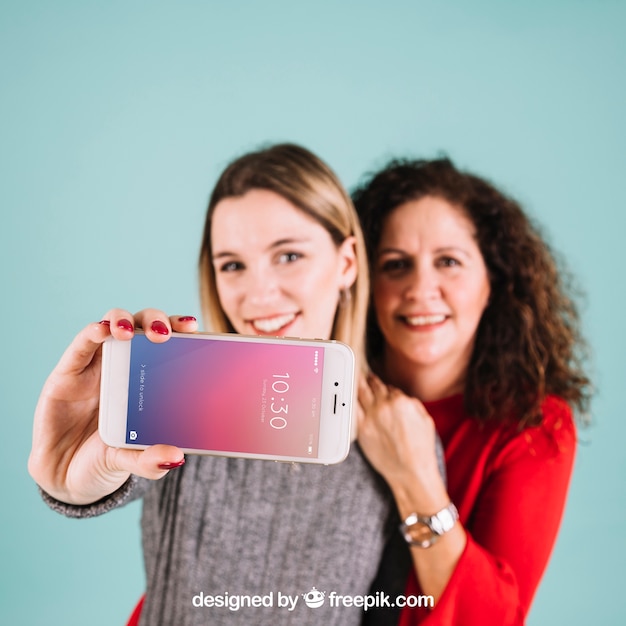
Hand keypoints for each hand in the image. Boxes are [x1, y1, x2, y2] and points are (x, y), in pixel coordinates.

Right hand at [28, 308, 197, 504]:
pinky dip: (93, 332)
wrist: (65, 477)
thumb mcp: (131, 461)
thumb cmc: (105, 460)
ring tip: (130, 331)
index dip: (181, 330)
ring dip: (124, 320)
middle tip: (164, 333)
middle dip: (157, 320)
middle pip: (144, 325)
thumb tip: (176, 457)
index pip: (169, 343)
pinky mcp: (69, 371)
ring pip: (114, 324)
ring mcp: (97, 365)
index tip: (195, 329)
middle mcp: (126, 364)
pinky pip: (81, 344)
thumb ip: (150, 460)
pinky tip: (102, 331)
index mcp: (149, 379)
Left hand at [357, 373, 445, 505]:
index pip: (390, 388)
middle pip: (374, 387)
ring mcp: (371, 416)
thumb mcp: (426, 420)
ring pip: (361, 393)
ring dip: (358, 384)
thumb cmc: (421, 449)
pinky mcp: (362, 428)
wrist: (410, 471)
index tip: (381, 385)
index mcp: (401, 401)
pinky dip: (351, 401)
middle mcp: (384, 406)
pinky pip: (353, 410)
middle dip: (370, 380)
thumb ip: (413, 404)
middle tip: (365, 375)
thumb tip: (403, 398)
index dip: (386, 387)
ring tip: (355, 380)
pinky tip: (349, 398)